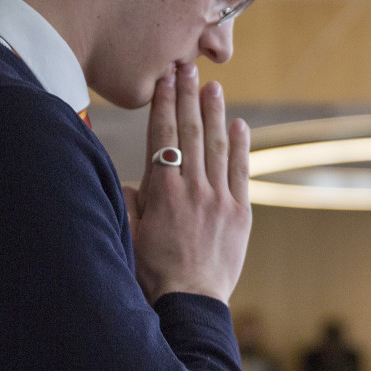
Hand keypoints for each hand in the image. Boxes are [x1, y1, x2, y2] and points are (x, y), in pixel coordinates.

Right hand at [122, 61, 250, 302]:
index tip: (165, 79)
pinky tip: (240, 125)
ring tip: (213, 87)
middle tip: (187, 67)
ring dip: (215, 113)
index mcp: (162, 190)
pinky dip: (242, 146)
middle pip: (191, 132)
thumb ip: (128, 201)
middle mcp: (192, 188)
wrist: (188, 303)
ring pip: (218, 146)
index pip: (163, 136)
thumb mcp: (128, 233)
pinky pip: (242, 172)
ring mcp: (219, 199)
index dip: (164, 104)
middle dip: (188, 96)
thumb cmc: (151, 272)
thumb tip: (130, 179)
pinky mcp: (241, 214)